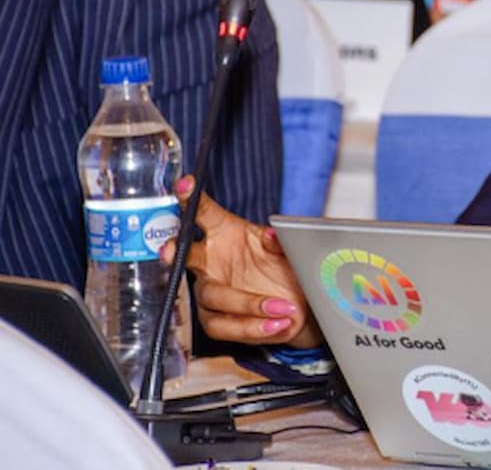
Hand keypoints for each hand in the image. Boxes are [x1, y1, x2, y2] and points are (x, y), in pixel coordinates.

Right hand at [161, 176, 322, 347]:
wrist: (299, 306)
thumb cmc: (284, 269)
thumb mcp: (288, 250)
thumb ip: (280, 241)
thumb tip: (273, 233)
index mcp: (226, 233)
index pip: (204, 213)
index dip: (191, 199)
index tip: (185, 184)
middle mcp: (212, 260)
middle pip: (187, 255)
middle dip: (176, 251)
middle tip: (170, 249)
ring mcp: (211, 290)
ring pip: (213, 296)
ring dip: (249, 304)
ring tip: (282, 307)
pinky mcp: (217, 321)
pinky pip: (224, 326)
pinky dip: (252, 326)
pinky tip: (276, 323)